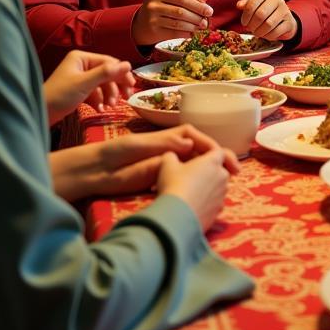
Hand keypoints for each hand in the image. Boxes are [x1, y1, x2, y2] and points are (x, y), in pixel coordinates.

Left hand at [44, 50, 134, 123]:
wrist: (41, 113)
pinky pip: (95, 92)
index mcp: (82, 58)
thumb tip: (128, 64)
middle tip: (126, 97)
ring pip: (102, 84)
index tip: (132, 87)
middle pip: (107, 73)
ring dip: (108, 96)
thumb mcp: (85, 84)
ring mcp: (80, 78)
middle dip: (115, 87)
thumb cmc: (60, 95)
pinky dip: (99, 101)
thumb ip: (107, 73)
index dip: (122, 74)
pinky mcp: (78, 90)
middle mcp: (81, 65)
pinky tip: (100, 109)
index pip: (109, 62)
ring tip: (110, 107)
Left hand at [99, 125, 240, 192]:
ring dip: (211, 172)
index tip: (221, 155)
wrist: (94, 174)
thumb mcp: (138, 146)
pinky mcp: (162, 182)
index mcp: (166, 139)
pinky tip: (207, 193)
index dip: (209, 143)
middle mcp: (169, 151)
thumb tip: (190, 143)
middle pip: (199, 151)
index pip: (193, 136)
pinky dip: (199, 185)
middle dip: (219, 158)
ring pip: (195, 166)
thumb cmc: (114, 155)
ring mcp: (166, 167)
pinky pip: (185, 180)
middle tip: (234, 171)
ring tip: (225, 183)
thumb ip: (163, 144)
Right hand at [131, 0, 212, 45]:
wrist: (141, 24)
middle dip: (199, 8)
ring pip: (179, 16)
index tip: (207, 5)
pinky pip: (174, 29)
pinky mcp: (152, 25)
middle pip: (182, 0)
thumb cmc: (162, 7)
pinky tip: (193, 33)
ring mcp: (152, 10)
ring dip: (194, 21)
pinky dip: (186, 32)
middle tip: (209, 15)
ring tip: (203, 25)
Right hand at [156, 146, 232, 230]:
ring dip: (210, 188)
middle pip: (220, 170)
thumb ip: (171, 156)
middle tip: (194, 177)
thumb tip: (172, 156)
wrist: (177, 216)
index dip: (211, 154)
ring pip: (219, 187)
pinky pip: (216, 202)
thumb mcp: (167, 165)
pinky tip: (194, 206)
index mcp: (213, 162)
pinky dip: (208, 203)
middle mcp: (222, 176)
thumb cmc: (173, 185)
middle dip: (210, 172)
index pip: (220, 152)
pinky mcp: (219, 210)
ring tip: (192, 193)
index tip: (202, 159)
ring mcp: (222, 194)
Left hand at [236, 0, 296, 40]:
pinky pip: (275, 32)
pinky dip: (267, 36)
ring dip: (259, 32)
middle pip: (260, 14)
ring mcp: (285, 10)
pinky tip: (265, 34)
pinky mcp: (289, 22)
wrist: (284, 18)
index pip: (252, 4)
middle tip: (250, 28)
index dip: (245, 16)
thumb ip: (245, 4)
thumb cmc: (265, 10)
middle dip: (252, 25)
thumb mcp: (254, 4)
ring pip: (268, 24)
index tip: (244, 22)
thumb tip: (239, 5)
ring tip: (256, 32)